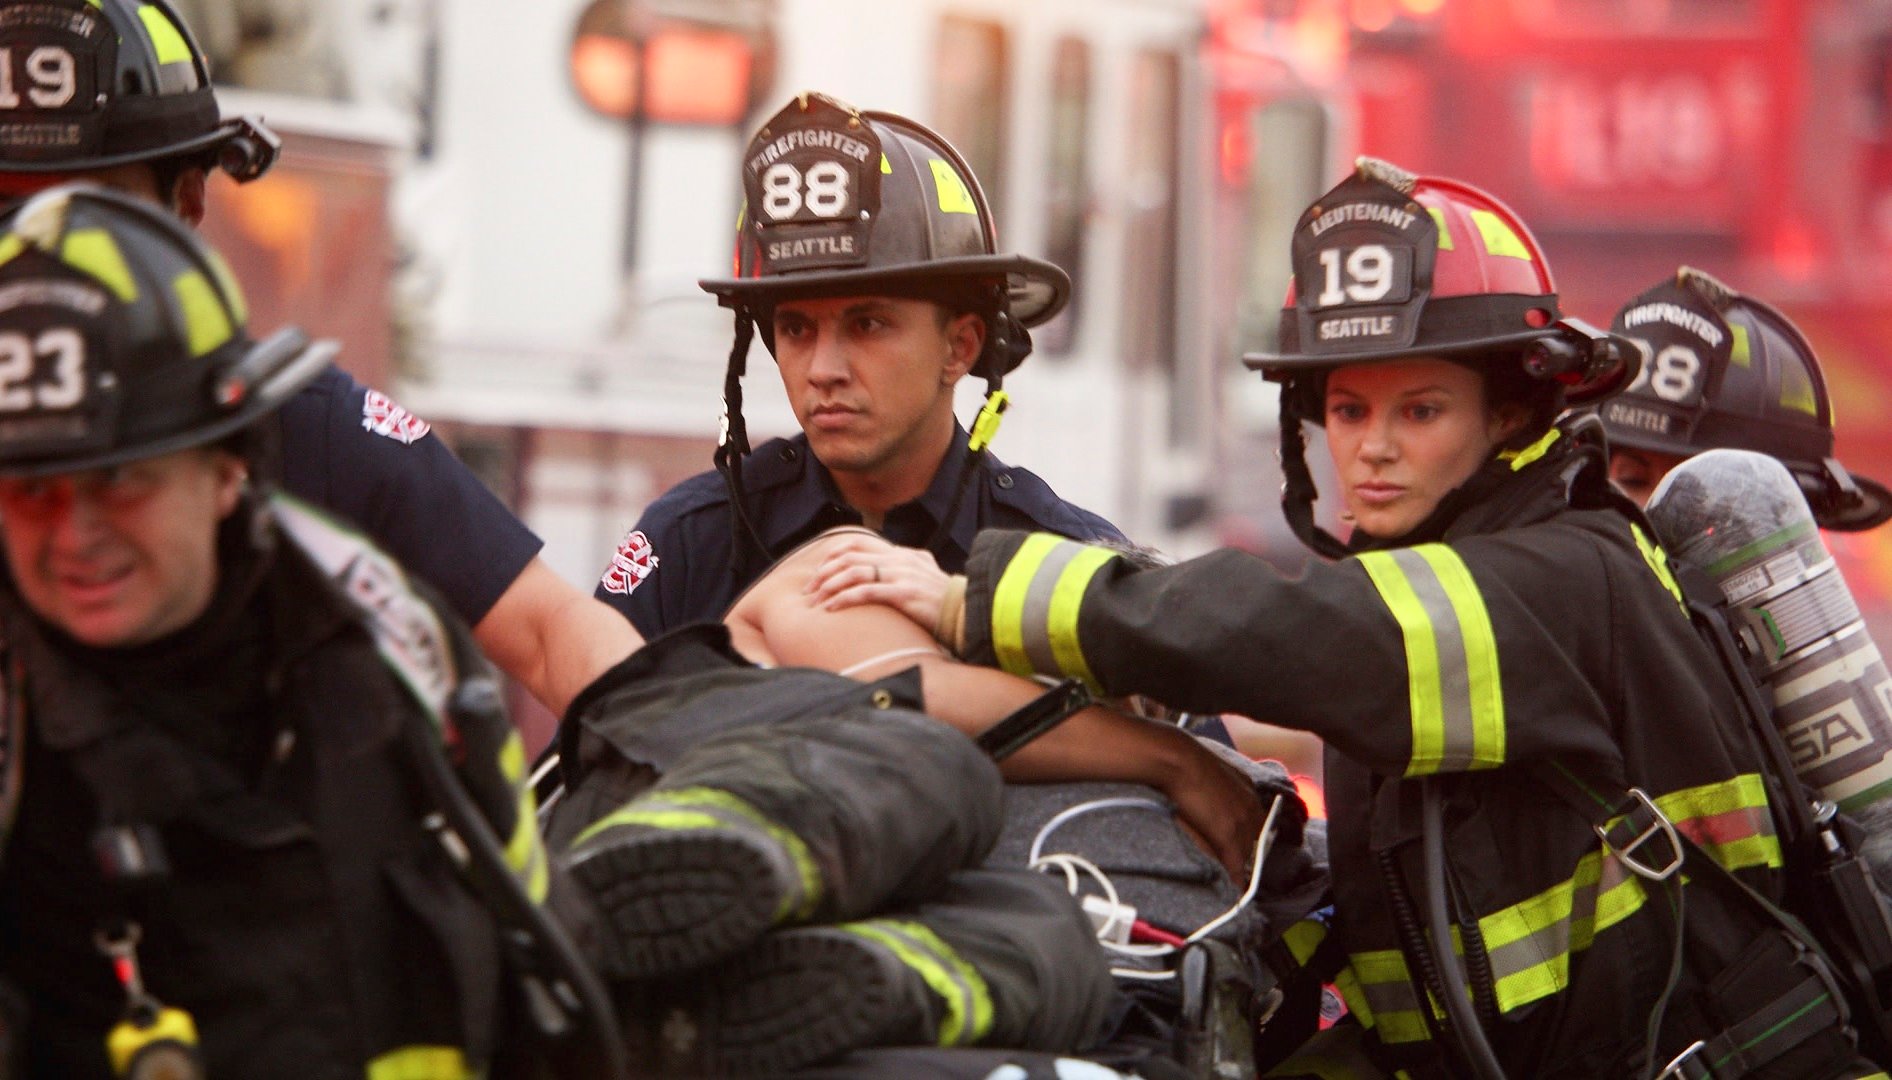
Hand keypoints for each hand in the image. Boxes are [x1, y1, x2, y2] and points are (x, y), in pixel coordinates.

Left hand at [804, 533, 950, 632]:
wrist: (967, 613)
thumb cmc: (943, 602)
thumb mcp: (923, 577)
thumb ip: (904, 571)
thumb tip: (885, 573)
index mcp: (901, 554)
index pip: (858, 544)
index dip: (833, 556)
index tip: (819, 574)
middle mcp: (899, 559)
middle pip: (850, 557)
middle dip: (824, 573)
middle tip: (809, 591)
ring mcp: (901, 575)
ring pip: (853, 572)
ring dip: (829, 586)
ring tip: (815, 601)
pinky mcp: (903, 593)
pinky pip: (865, 592)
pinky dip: (844, 599)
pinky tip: (831, 609)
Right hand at [1166, 743, 1266, 882]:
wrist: (1176, 758)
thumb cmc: (1184, 759)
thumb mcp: (1211, 769)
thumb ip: (1219, 785)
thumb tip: (1212, 795)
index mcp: (1247, 789)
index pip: (1257, 821)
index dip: (1252, 838)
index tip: (1247, 850)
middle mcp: (1251, 806)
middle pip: (1258, 840)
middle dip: (1253, 857)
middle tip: (1245, 873)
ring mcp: (1242, 822)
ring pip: (1250, 855)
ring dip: (1246, 871)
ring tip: (1240, 887)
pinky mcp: (1229, 836)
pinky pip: (1237, 866)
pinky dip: (1237, 881)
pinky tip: (1235, 893)